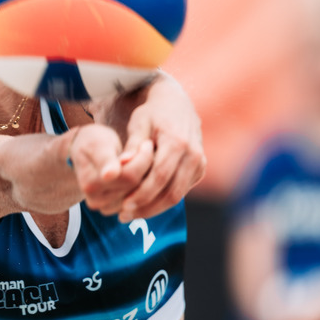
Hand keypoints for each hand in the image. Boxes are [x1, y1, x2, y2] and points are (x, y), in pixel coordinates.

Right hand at [68, 124, 151, 216]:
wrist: (84, 153)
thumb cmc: (93, 143)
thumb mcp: (98, 144)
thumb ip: (106, 160)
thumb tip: (109, 175)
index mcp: (90, 184)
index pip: (129, 175)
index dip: (143, 159)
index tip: (146, 143)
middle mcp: (95, 200)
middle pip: (135, 186)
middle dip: (145, 166)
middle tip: (146, 147)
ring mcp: (104, 208)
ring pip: (139, 194)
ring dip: (145, 176)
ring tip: (141, 158)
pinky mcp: (114, 210)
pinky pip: (138, 199)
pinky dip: (142, 185)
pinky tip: (138, 171)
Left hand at [104, 74, 205, 220]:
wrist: (176, 104)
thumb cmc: (152, 113)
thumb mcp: (138, 123)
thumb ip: (131, 145)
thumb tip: (119, 165)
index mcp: (177, 142)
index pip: (159, 176)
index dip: (142, 193)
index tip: (123, 205)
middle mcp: (193, 155)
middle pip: (171, 191)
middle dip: (147, 207)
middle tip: (124, 216)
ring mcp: (199, 163)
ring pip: (178, 195)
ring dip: (154, 208)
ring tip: (130, 215)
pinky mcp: (200, 169)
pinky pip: (182, 191)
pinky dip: (163, 201)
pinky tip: (144, 205)